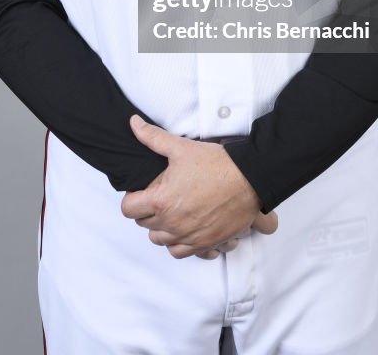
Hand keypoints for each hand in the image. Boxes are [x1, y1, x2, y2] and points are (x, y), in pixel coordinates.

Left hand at [121, 115, 277, 257]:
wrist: (249, 179)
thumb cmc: (216, 164)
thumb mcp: (180, 147)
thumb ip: (153, 137)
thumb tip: (134, 124)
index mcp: (162, 201)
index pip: (128, 209)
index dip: (132, 197)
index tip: (141, 191)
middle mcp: (173, 224)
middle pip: (144, 225)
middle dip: (147, 211)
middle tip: (159, 196)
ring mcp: (190, 236)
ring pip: (162, 241)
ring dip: (162, 229)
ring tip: (171, 213)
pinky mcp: (206, 243)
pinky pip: (184, 253)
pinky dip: (181, 244)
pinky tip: (186, 230)